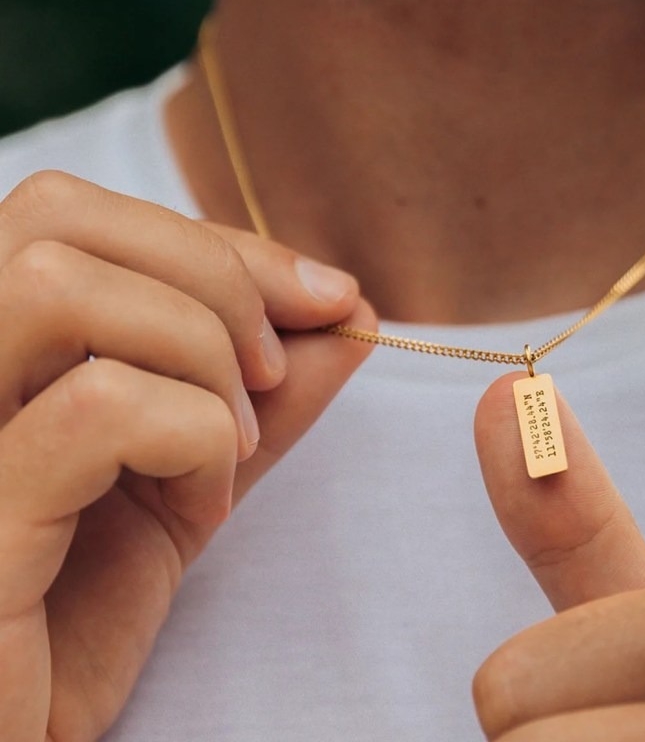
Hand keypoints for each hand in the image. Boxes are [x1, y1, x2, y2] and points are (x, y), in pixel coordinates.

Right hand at [0, 172, 374, 741]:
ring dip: (196, 349)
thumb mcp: (188, 468)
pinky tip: (199, 508)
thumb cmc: (80, 603)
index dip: (221, 243)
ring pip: (57, 286)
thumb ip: (262, 386)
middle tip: (271, 370)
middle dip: (211, 271)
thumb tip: (350, 309)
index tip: (327, 296)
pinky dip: (190, 438)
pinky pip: (97, 408)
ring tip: (234, 438)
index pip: (77, 215)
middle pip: (53, 216)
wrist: (17, 736)